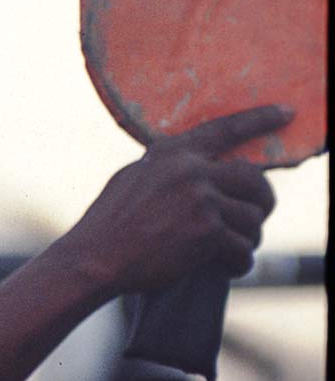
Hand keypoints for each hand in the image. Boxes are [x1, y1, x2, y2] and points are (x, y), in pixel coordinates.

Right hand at [53, 105, 284, 296]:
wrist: (94, 259)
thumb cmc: (108, 225)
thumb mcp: (133, 180)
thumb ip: (170, 171)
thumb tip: (202, 172)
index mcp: (171, 154)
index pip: (225, 130)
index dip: (259, 119)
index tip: (287, 112)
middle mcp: (190, 171)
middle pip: (254, 179)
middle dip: (262, 202)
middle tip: (256, 217)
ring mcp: (201, 200)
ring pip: (252, 218)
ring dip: (245, 239)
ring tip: (228, 252)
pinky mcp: (207, 231)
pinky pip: (242, 249)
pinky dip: (237, 264)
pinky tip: (226, 268)